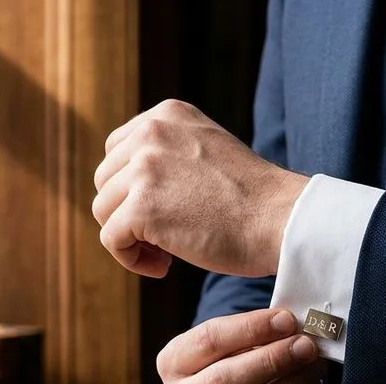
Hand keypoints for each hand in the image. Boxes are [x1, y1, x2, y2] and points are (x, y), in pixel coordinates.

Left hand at [93, 99, 307, 277]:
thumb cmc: (253, 200)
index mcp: (168, 114)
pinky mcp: (141, 207)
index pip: (117, 150)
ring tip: (165, 254)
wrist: (281, 220)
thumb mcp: (207, 151)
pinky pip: (111, 240)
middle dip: (127, 213)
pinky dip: (132, 260)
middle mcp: (151, 132)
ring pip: (103, 211)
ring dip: (130, 238)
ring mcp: (144, 168)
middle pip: (105, 181)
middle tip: (165, 237)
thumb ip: (169, 153)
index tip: (161, 211)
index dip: (131, 188)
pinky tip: (164, 267)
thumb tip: (126, 185)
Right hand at [158, 308, 324, 383]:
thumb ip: (254, 331)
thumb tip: (293, 327)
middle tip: (305, 346)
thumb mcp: (228, 340)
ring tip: (314, 367)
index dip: (252, 328)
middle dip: (272, 361)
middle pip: (224, 382)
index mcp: (172, 363)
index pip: (208, 341)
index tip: (287, 320)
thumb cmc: (229, 360)